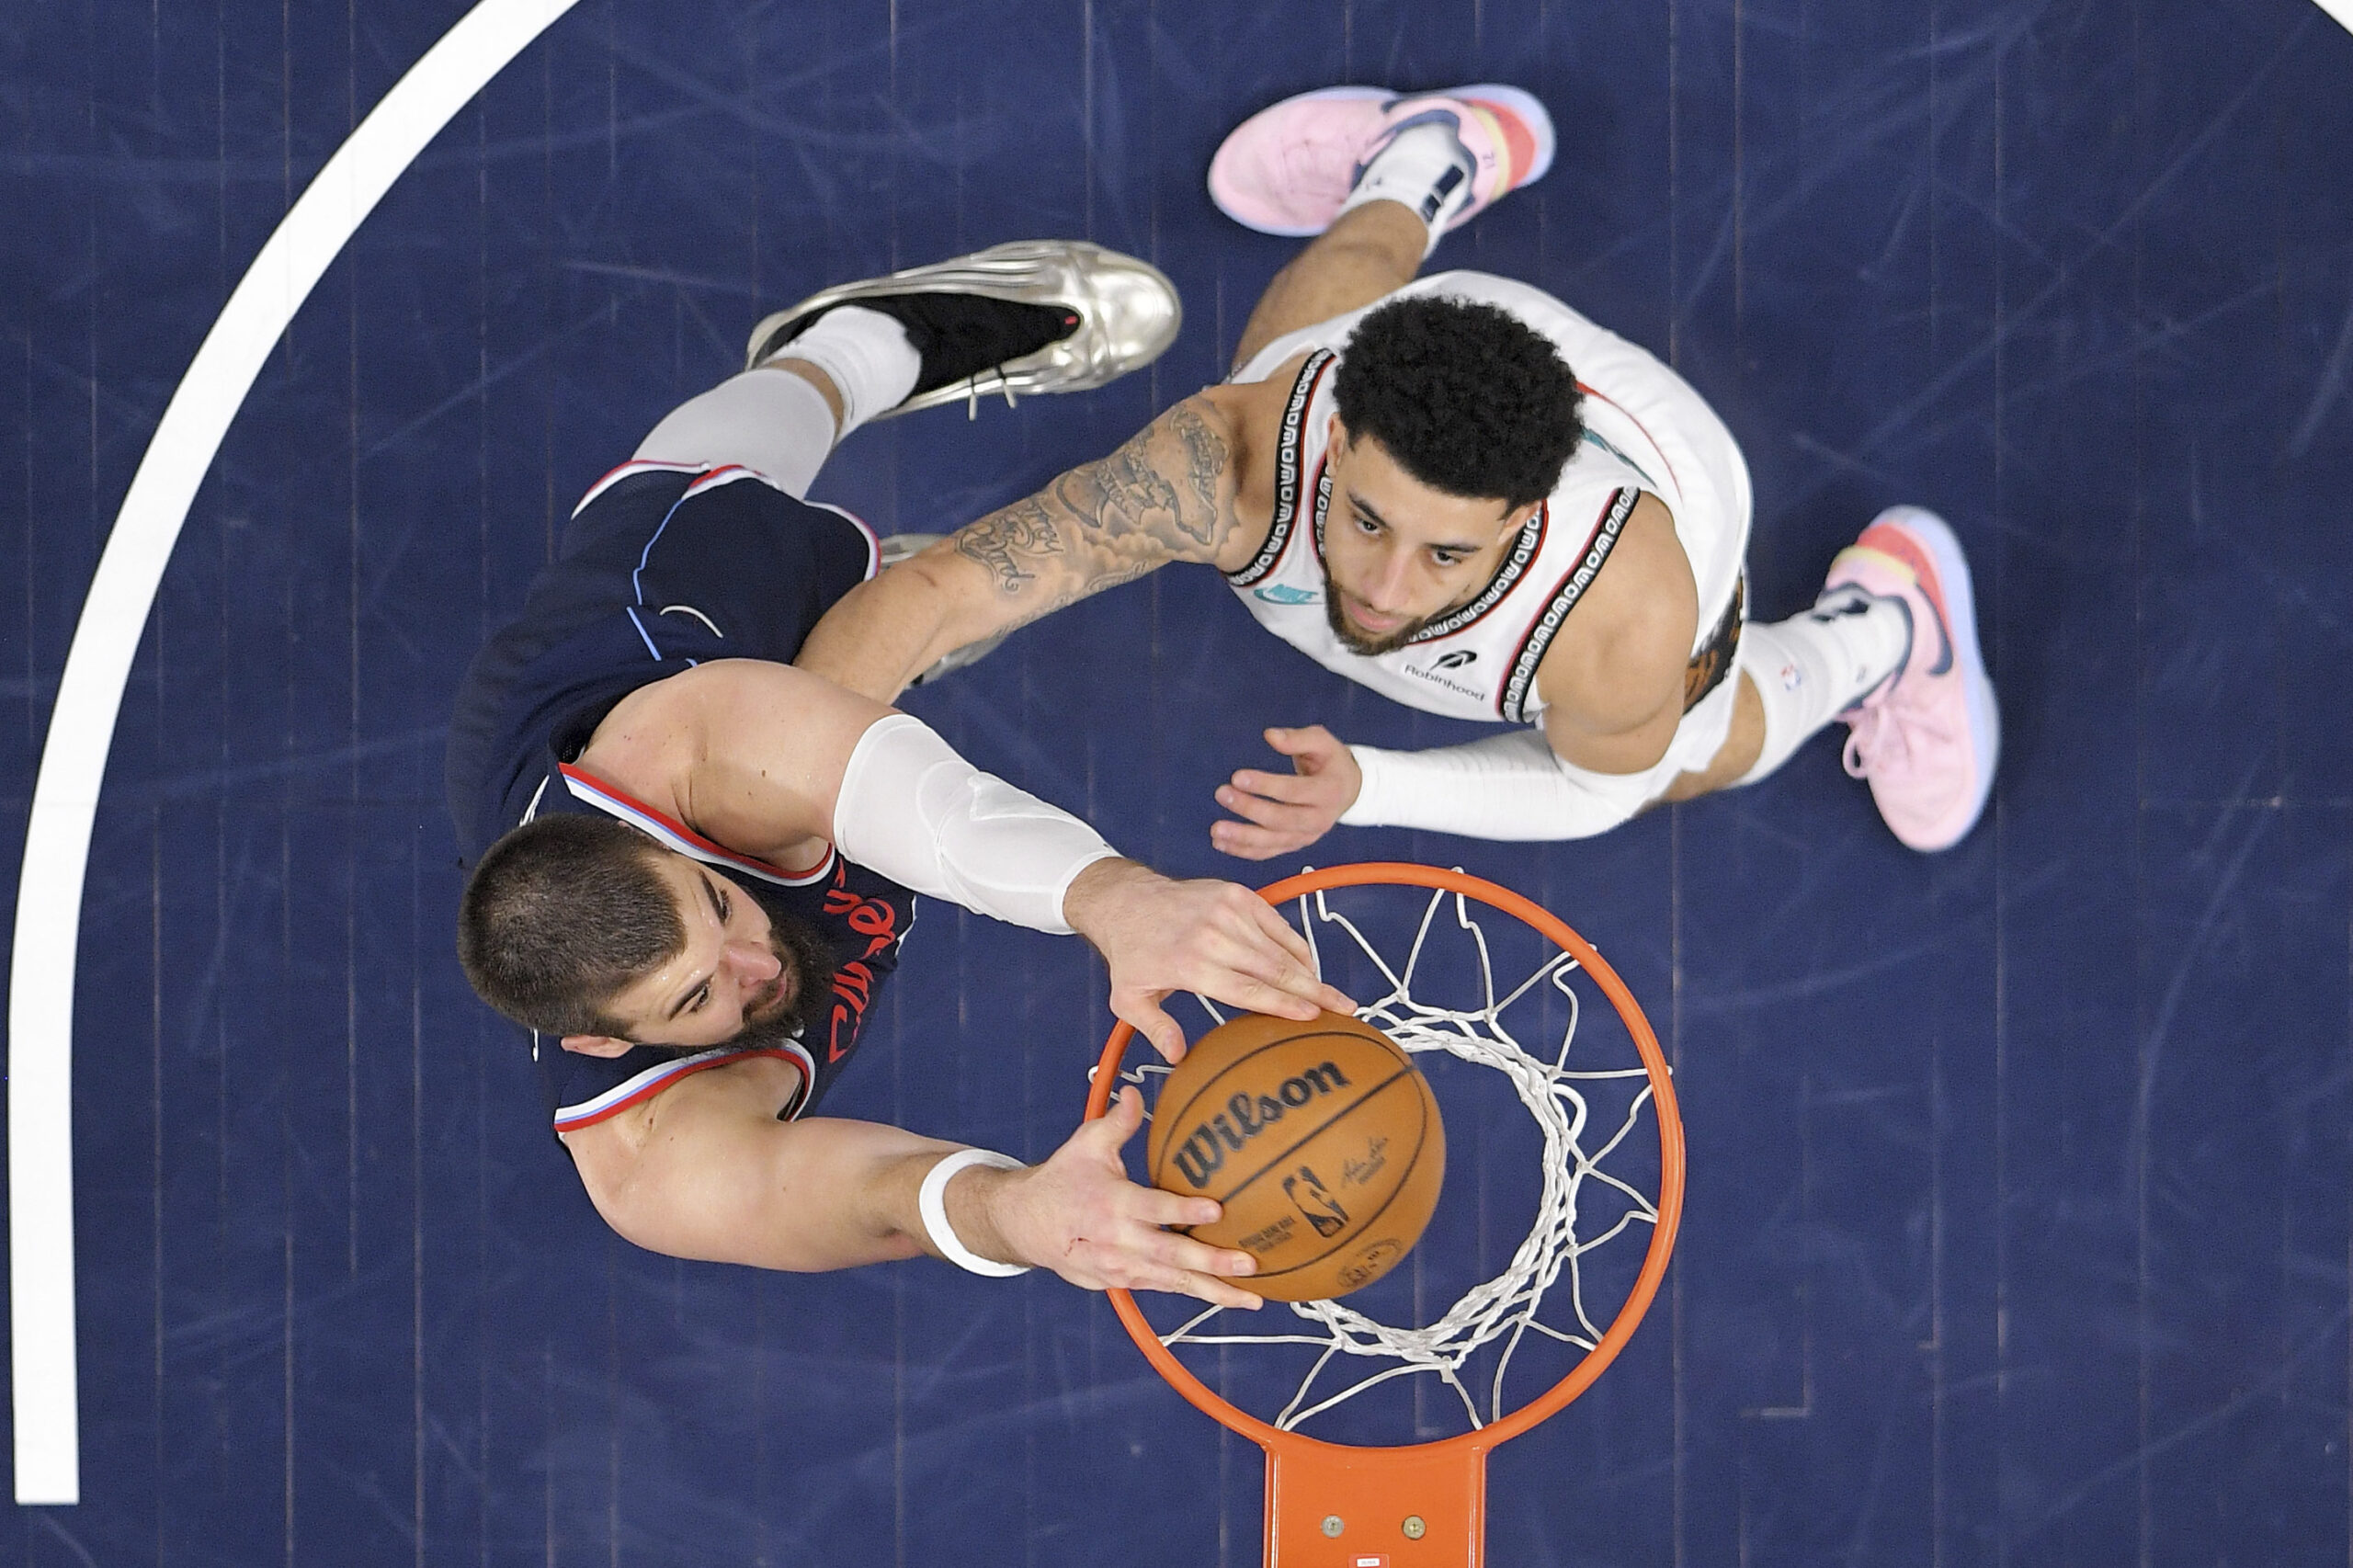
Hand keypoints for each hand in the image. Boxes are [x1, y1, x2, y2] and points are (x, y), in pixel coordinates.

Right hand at [973, 1089, 1264, 1308]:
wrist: (1025, 1225)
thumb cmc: (1063, 1179)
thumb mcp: (1086, 1144)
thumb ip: (1118, 1122)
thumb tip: (1136, 1092)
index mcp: (1113, 1203)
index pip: (1153, 1208)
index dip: (1184, 1210)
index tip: (1216, 1209)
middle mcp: (1118, 1241)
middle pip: (1170, 1255)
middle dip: (1211, 1262)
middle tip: (1248, 1263)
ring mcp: (1121, 1268)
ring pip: (1173, 1282)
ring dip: (1213, 1291)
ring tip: (1253, 1298)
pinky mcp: (1123, 1283)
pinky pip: (1166, 1288)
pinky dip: (1197, 1295)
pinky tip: (1230, 1297)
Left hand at [1063, 859, 1355, 1061]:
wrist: (1129, 901)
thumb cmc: (1132, 955)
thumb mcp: (1128, 999)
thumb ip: (1155, 1027)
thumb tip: (1178, 1056)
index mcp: (1191, 965)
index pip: (1247, 989)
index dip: (1283, 1004)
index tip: (1313, 1016)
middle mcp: (1213, 936)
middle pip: (1275, 969)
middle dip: (1313, 991)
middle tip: (1344, 1009)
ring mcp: (1227, 910)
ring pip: (1280, 947)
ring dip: (1309, 972)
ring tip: (1333, 995)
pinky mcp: (1237, 894)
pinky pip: (1277, 924)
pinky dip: (1296, 946)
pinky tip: (1308, 967)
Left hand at [1210, 725, 1361, 860]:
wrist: (1349, 790)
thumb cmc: (1331, 762)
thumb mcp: (1323, 742)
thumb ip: (1298, 738)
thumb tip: (1270, 736)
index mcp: (1328, 791)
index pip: (1294, 791)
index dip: (1265, 785)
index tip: (1237, 776)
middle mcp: (1319, 819)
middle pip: (1281, 819)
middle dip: (1249, 809)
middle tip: (1221, 793)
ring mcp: (1307, 836)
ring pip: (1273, 842)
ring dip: (1242, 837)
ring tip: (1216, 829)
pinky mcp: (1295, 844)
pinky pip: (1268, 852)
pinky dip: (1244, 851)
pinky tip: (1221, 843)